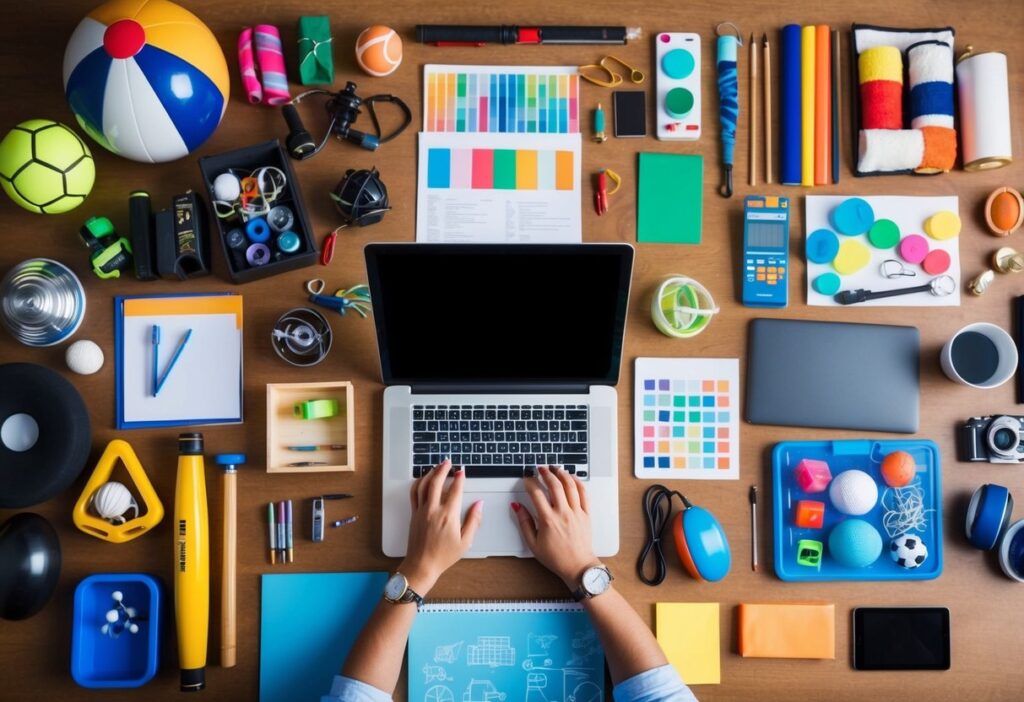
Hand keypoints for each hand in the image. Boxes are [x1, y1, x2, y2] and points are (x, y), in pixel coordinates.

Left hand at [402, 459, 482, 594]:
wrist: (422, 565)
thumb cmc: (443, 556)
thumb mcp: (465, 541)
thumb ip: (473, 521)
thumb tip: (479, 504)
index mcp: (448, 516)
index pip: (455, 490)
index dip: (459, 478)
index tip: (462, 471)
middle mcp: (433, 510)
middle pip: (436, 482)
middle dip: (443, 469)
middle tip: (448, 462)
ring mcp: (421, 511)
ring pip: (423, 485)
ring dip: (430, 473)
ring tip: (437, 467)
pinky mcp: (414, 514)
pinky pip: (414, 493)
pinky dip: (418, 483)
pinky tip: (423, 479)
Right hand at [512, 466, 599, 588]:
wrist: (578, 566)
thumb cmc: (556, 557)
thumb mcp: (533, 543)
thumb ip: (524, 522)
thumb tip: (517, 507)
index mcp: (548, 520)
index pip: (536, 494)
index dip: (530, 483)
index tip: (527, 479)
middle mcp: (563, 513)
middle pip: (554, 485)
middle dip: (546, 473)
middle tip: (541, 468)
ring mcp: (576, 512)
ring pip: (570, 486)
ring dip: (562, 474)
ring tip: (555, 468)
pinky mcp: (586, 514)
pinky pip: (583, 493)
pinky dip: (578, 482)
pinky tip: (572, 477)